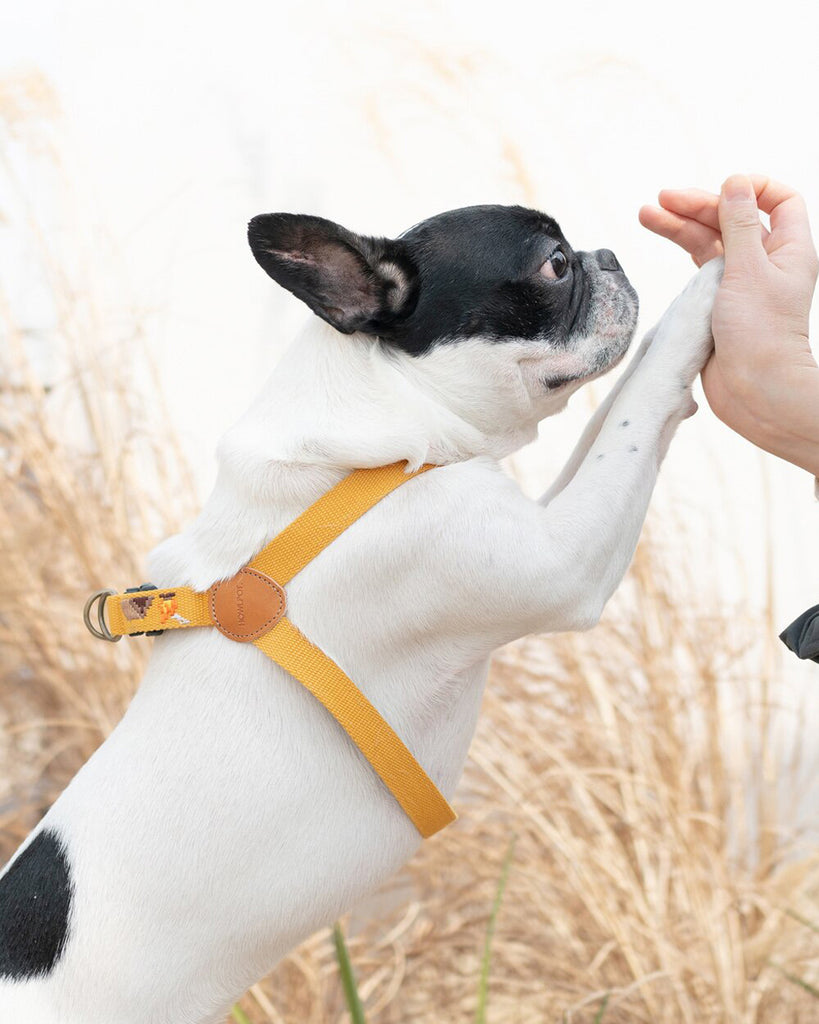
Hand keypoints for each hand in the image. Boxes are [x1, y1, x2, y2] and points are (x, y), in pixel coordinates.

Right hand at [639, 175, 818, 476]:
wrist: (753, 390)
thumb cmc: (761, 334)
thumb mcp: (748, 269)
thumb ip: (739, 224)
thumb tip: (735, 182)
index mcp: (788, 249)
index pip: (780, 200)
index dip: (754, 187)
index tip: (724, 188)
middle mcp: (766, 262)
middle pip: (733, 218)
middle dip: (699, 205)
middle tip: (663, 199)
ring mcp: (740, 283)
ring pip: (709, 242)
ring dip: (680, 226)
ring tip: (647, 214)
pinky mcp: (716, 303)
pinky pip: (698, 269)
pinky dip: (680, 253)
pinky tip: (661, 243)